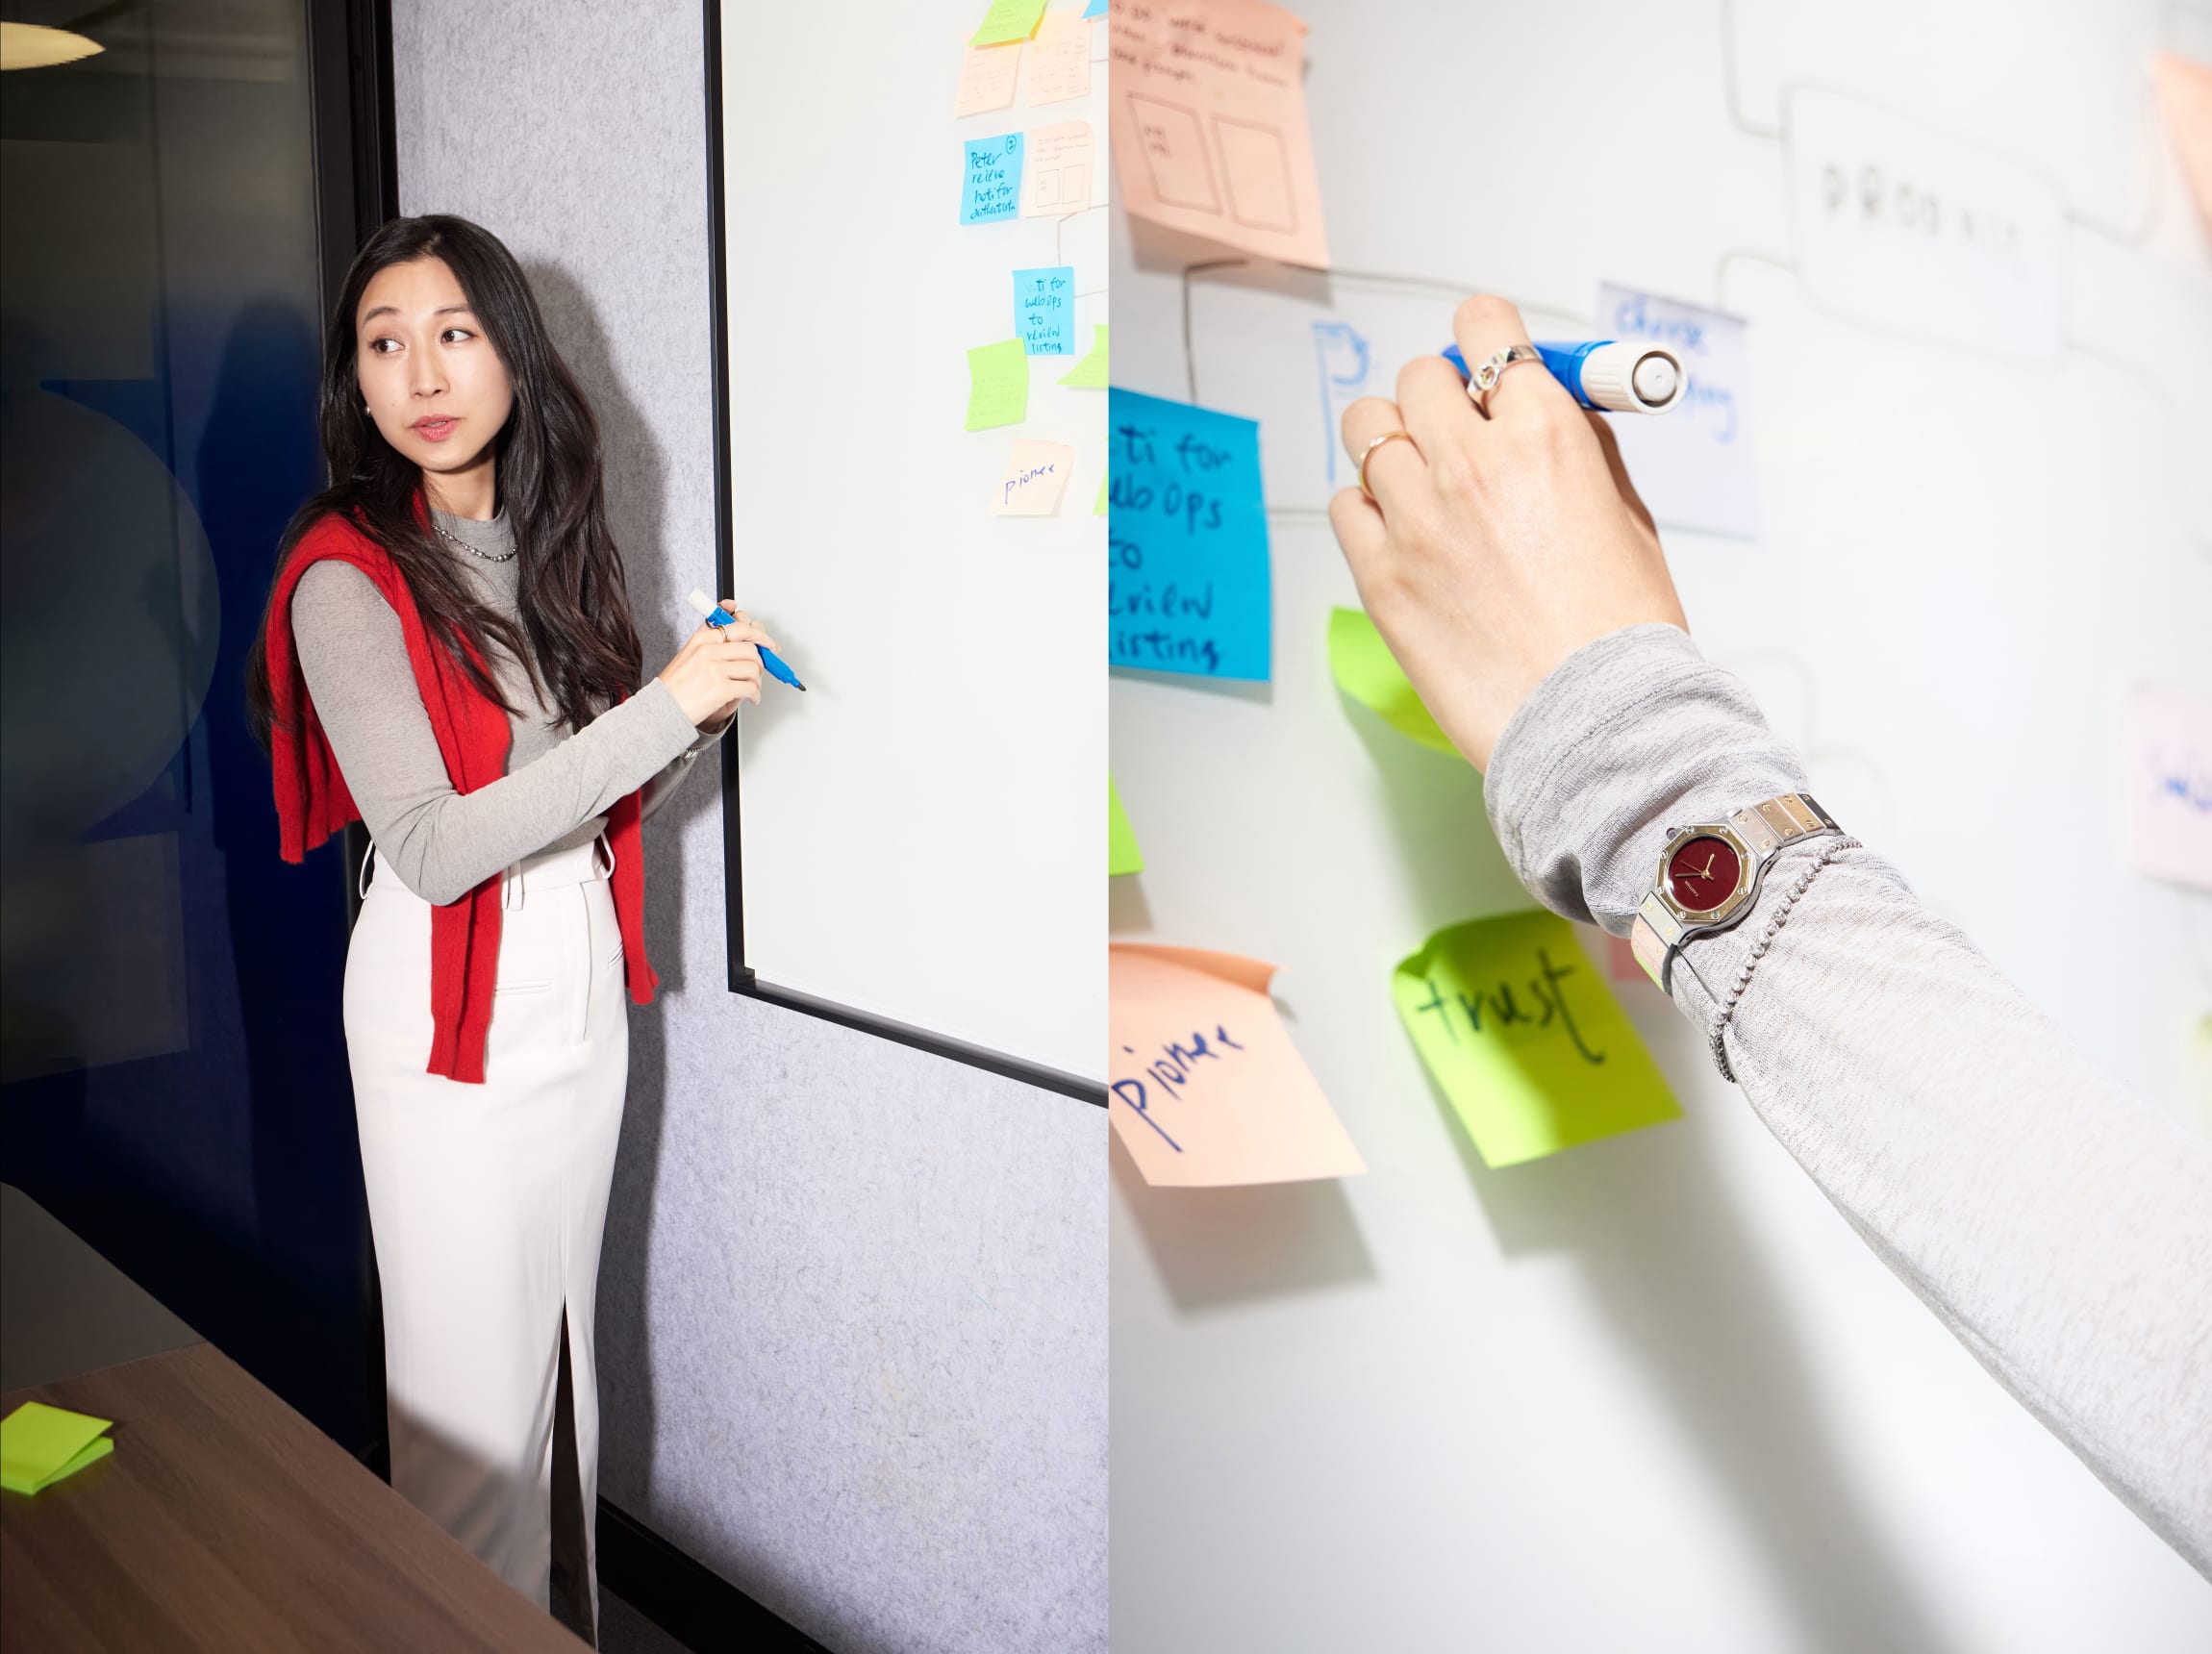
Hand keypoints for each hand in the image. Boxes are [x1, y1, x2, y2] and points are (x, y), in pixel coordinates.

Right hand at [655, 600, 776, 726]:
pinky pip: (750, 688)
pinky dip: (755, 694)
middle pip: (751, 648)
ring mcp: (715, 669)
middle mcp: (708, 650)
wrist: (662, 708)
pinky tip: (751, 698)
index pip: (739, 627)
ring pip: (753, 668)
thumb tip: (743, 630)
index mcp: (702, 639)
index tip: (768, 642)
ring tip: (752, 687)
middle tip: (761, 669)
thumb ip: (713, 640)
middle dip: (762, 660)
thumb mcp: (690, 653)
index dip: (759, 634)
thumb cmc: (676, 684)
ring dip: (758, 680)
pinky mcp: (721, 689)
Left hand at [1326, 295, 1687, 771]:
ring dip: (1394, 443)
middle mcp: (1470, 463)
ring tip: (1422, 482)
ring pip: (1367, 428)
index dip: (1485, 341)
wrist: (1596, 722)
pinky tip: (1402, 534)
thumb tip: (1544, 402)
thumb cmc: (1623, 629)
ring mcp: (1416, 520)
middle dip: (1441, 396)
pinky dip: (1368, 508)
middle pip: (1419, 376)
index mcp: (1543, 433)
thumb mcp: (1627, 512)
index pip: (1484, 328)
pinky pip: (1345, 505)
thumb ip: (1580, 444)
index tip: (1488, 366)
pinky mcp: (1381, 576)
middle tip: (1460, 435)